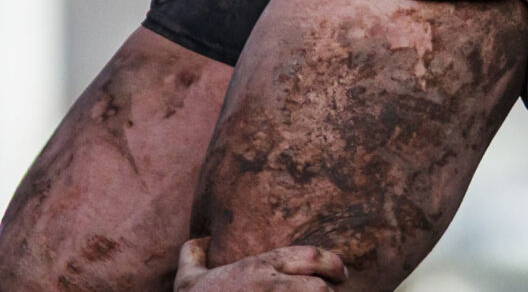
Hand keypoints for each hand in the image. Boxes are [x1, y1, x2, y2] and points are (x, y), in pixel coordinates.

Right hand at [173, 240, 343, 291]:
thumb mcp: (187, 281)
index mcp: (256, 269)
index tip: (340, 273)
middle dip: (329, 291)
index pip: (309, 256)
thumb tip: (200, 241)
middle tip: (334, 291)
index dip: (332, 263)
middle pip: (319, 288)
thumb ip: (193, 256)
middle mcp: (267, 287)